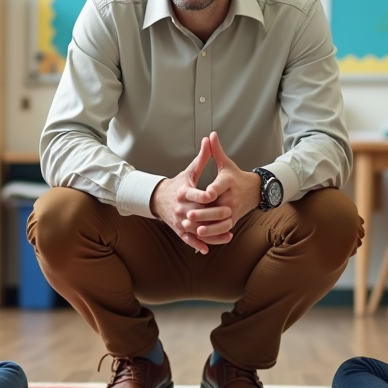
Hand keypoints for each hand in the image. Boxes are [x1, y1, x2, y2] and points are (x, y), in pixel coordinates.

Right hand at [150, 137, 226, 254]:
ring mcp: (179, 221)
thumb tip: (209, 139)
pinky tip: (208, 248)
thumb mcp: (189, 171)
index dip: (204, 195)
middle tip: (228, 213)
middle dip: (212, 214)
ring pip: (195, 229)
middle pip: (197, 213)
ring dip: (210, 233)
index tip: (213, 195)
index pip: (194, 194)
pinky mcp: (179, 231)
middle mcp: (180, 208)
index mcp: (183, 192)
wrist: (159, 199)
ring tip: (227, 233)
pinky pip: (188, 239)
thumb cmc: (178, 184)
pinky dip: (197, 244)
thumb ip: (202, 158)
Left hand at [183, 132, 261, 242]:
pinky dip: (214, 235)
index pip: (221, 185)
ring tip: (195, 229)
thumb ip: (215, 151)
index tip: (206, 193)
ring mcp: (233, 211)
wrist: (254, 191)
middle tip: (189, 214)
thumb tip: (210, 135)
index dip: (214, 190)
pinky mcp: (232, 221)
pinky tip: (202, 236)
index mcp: (229, 182)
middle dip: (204, 212)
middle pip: (218, 207)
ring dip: (209, 227)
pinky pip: (223, 230)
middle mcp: (232, 198)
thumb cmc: (235, 177)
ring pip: (221, 222)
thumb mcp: (226, 163)